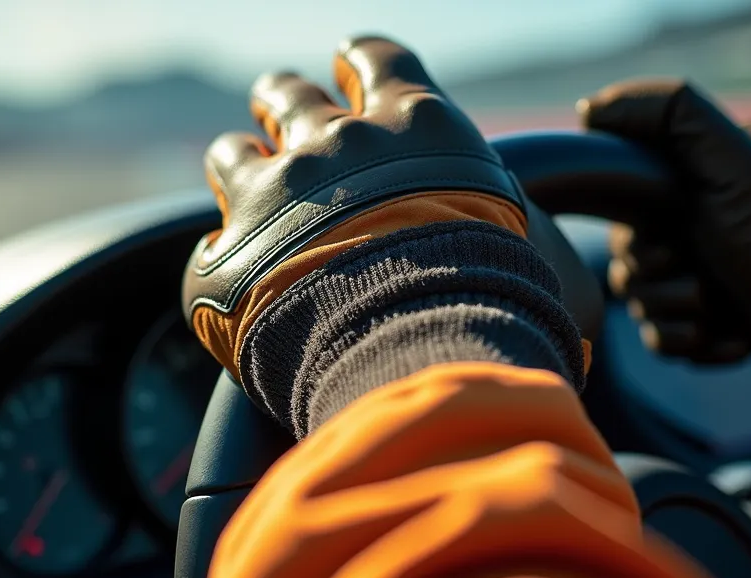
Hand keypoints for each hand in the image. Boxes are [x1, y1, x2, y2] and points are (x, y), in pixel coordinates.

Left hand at [182, 36, 532, 381]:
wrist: (431, 345)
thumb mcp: (533, 242)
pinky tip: (229, 285)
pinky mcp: (227, 262)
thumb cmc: (500, 296)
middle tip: (278, 110)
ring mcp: (274, 197)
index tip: (348, 63)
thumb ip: (511, 230)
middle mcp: (338, 145)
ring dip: (238, 162)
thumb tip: (543, 270)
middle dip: (283, 100)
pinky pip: (207, 255)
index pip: (378, 60)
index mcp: (414, 126)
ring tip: (242, 177)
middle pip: (290, 96)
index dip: (359, 61)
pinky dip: (217, 264)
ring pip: (231, 154)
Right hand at [579, 81, 750, 394]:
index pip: (627, 200)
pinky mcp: (718, 317)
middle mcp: (710, 215)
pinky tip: (736, 338)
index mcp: (712, 172)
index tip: (673, 244)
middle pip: (628, 258)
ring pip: (643, 301)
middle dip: (661, 283)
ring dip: (681, 317)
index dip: (639, 235)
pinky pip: (668, 337)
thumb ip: (675, 118)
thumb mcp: (741, 166)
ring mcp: (713, 268)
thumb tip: (594, 107)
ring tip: (726, 314)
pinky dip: (699, 344)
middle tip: (709, 283)